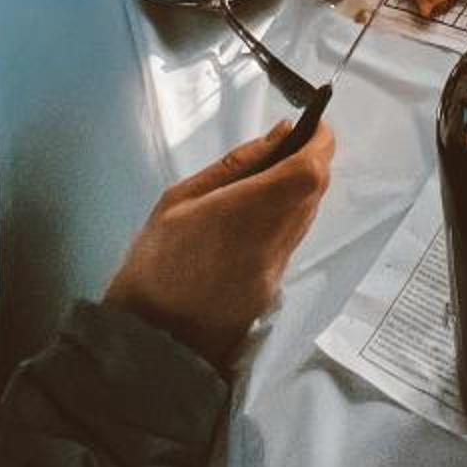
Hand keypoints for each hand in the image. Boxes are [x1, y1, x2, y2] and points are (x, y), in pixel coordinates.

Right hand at [103, 116, 334, 369]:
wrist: (148, 342)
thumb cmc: (154, 261)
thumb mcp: (180, 199)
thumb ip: (236, 165)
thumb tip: (282, 133)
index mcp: (247, 213)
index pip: (309, 170)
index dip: (319, 141)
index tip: (309, 124)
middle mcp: (274, 243)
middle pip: (315, 191)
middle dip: (311, 161)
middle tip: (285, 147)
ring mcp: (278, 272)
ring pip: (307, 216)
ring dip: (299, 190)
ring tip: (266, 180)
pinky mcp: (274, 292)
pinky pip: (292, 241)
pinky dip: (286, 219)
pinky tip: (256, 218)